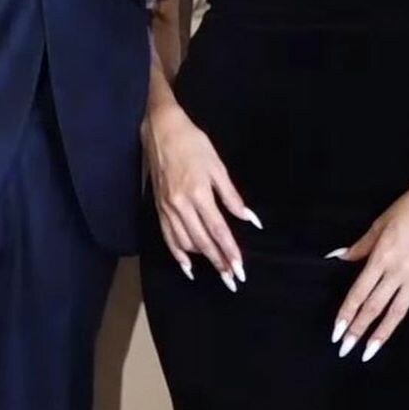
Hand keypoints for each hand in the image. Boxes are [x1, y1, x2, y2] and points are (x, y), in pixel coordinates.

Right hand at [142, 102, 259, 290]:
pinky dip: (178, 254)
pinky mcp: (158, 207)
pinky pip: (167, 237)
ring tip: (218, 268)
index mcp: (198, 192)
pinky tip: (188, 266)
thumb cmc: (194, 144)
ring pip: (185, 242)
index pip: (217, 229)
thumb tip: (250, 219)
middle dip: (219, 262)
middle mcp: (181, 204)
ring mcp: (167, 208)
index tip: (240, 269)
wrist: (162, 129)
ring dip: (202, 259)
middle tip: (232, 280)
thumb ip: (232, 196)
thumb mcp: (217, 166)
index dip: (230, 251)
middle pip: (202, 242)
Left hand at [327, 151, 408, 361]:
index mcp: (381, 257)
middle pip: (374, 306)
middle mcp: (398, 271)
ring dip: (383, 333)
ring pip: (398, 312)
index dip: (346, 313)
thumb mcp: (379, 223)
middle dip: (358, 329)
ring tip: (370, 352)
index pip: (359, 292)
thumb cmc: (407, 208)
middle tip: (345, 349)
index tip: (337, 331)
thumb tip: (337, 257)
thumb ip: (360, 246)